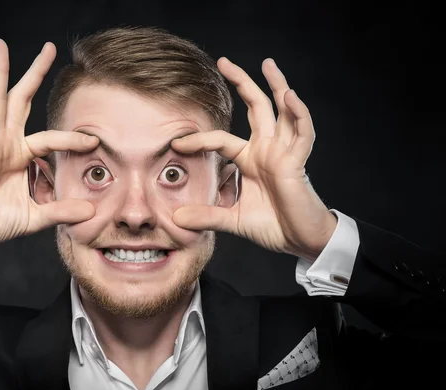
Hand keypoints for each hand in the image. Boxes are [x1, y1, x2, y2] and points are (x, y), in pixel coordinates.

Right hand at [0, 39, 98, 257]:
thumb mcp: (35, 216)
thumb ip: (61, 211)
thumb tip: (91, 212)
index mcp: (21, 155)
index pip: (51, 138)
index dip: (72, 139)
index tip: (94, 141)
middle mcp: (6, 143)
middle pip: (23, 99)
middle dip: (35, 73)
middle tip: (49, 47)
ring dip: (0, 71)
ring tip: (0, 44)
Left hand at [171, 57, 336, 261]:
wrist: (299, 240)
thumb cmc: (272, 226)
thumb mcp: (231, 220)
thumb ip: (207, 216)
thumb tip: (176, 220)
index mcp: (251, 160)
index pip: (221, 140)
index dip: (199, 139)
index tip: (176, 143)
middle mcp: (267, 150)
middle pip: (257, 107)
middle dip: (242, 83)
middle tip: (223, 62)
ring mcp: (284, 153)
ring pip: (282, 111)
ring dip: (277, 85)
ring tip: (267, 63)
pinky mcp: (297, 162)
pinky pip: (302, 133)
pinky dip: (298, 114)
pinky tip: (290, 97)